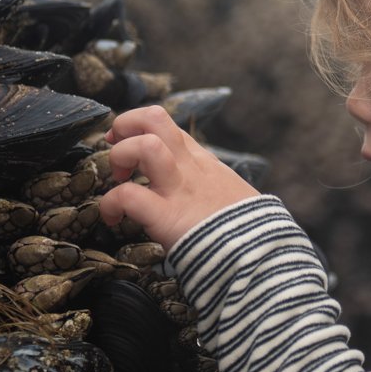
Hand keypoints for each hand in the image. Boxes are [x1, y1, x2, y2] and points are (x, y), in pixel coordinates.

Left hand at [98, 104, 260, 247]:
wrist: (260, 253)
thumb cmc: (247, 230)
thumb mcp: (230, 194)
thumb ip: (209, 187)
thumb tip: (200, 198)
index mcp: (202, 162)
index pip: (167, 126)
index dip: (139, 127)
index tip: (125, 142)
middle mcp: (189, 167)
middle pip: (155, 118)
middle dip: (126, 126)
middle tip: (118, 151)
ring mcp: (179, 188)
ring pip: (144, 145)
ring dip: (120, 157)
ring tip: (119, 180)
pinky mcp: (167, 216)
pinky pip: (127, 196)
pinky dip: (109, 204)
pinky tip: (113, 218)